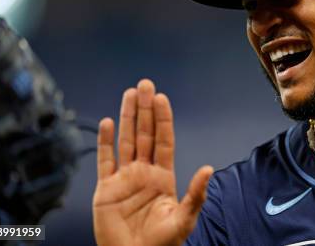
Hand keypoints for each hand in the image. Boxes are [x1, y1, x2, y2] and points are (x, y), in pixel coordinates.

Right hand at [92, 79, 212, 245]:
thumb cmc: (163, 243)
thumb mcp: (184, 219)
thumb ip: (195, 194)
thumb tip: (209, 169)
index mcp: (163, 176)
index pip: (163, 140)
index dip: (163, 119)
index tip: (161, 98)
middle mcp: (144, 172)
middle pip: (144, 134)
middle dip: (145, 109)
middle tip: (144, 84)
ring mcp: (125, 178)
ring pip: (126, 140)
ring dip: (127, 117)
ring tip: (129, 94)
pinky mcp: (106, 189)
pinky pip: (105, 161)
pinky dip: (105, 142)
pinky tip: (108, 123)